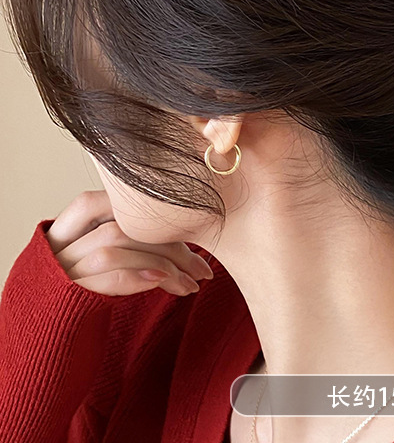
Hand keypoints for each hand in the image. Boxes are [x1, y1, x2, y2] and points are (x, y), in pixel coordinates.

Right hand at [45, 189, 214, 296]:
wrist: (38, 342)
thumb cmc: (81, 297)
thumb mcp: (100, 262)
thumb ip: (129, 241)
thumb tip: (189, 236)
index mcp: (69, 226)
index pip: (113, 202)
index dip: (156, 215)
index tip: (193, 232)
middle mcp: (60, 243)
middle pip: (122, 224)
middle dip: (170, 244)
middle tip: (203, 268)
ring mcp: (60, 267)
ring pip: (116, 244)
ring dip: (162, 263)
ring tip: (190, 283)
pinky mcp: (65, 294)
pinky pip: (107, 272)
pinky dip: (139, 274)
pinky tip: (163, 282)